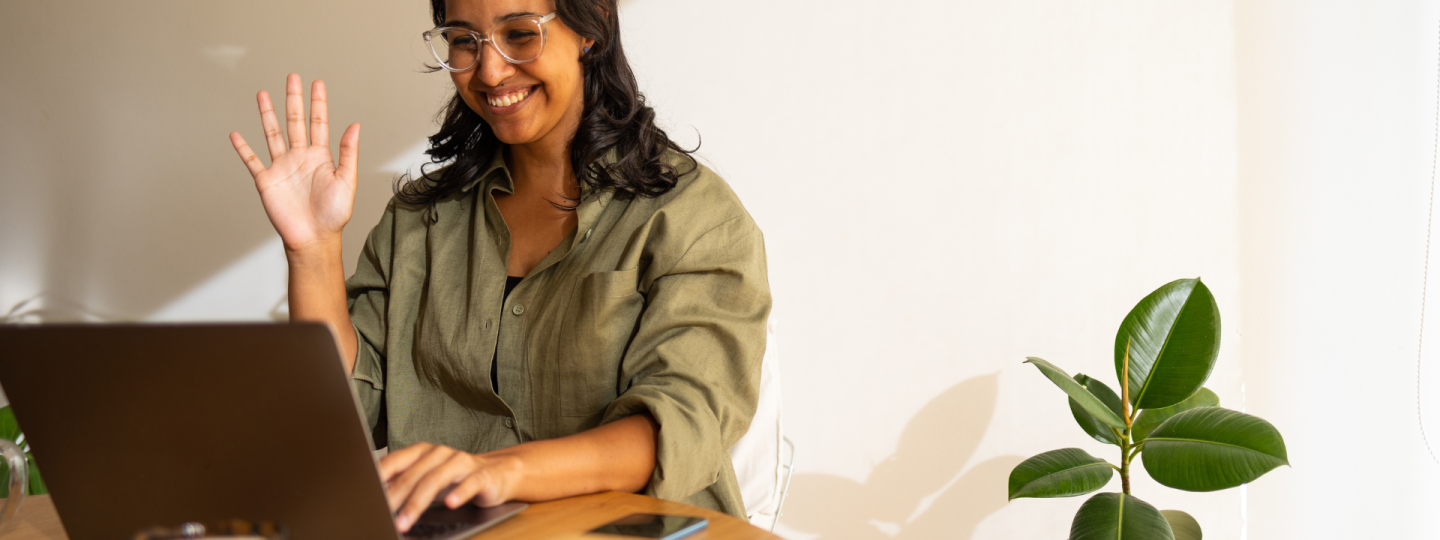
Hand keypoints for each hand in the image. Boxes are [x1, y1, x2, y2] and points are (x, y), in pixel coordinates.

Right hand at [230, 73, 360, 253]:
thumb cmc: (334, 214)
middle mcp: (300, 158)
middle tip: (292, 77)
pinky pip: (252, 161)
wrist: (314, 238)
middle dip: (293, 99)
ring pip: (272, 134)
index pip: (318, 122)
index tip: (316, 83)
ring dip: (267, 114)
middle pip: (294, 122)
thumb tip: (355, 125)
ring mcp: (282, 167)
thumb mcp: (346, 180)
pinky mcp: (266, 181)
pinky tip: (236, 134)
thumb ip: (348, 152)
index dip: (317, 103)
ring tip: (262, 94)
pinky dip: (243, 148)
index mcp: (320, 156)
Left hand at [379, 443, 521, 532]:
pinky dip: (460, 493)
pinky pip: (470, 483)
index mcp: (422, 452)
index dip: (378, 478)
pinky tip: (451, 504)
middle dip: (395, 498)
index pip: (395, 462)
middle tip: (381, 516)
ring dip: (418, 503)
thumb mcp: (426, 479)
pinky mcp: (482, 475)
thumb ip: (402, 482)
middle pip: (413, 475)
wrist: (498, 473)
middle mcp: (440, 454)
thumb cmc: (455, 478)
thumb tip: (371, 495)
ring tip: (405, 521)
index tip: (365, 495)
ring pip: (436, 480)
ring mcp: (462, 462)